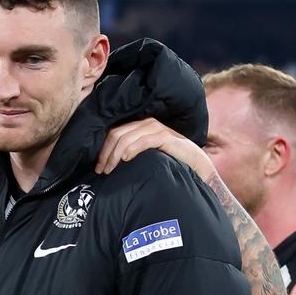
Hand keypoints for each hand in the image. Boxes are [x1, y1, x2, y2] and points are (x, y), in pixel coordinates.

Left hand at [95, 117, 215, 180]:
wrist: (196, 163)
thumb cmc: (170, 160)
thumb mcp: (147, 154)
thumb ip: (132, 152)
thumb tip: (111, 163)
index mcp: (140, 126)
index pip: (114, 133)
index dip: (103, 149)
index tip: (99, 167)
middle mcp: (146, 123)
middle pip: (117, 135)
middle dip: (106, 154)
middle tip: (101, 170)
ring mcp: (156, 128)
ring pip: (126, 138)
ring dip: (115, 155)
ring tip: (110, 168)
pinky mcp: (165, 137)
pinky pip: (143, 141)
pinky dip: (132, 149)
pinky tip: (125, 159)